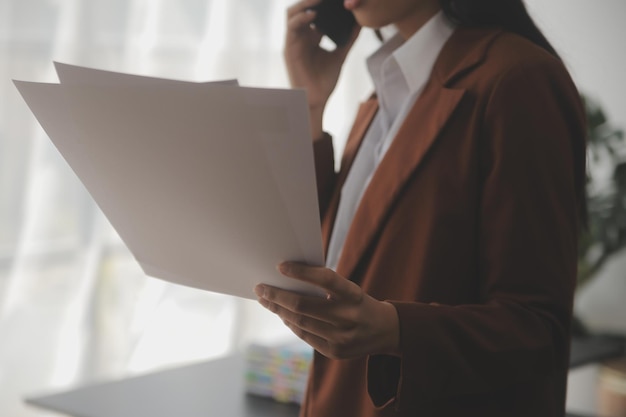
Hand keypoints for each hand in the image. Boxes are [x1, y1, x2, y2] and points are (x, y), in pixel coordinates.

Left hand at [254, 262, 398, 359]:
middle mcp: (349, 317)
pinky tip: (282, 314)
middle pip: (303, 305)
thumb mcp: (350, 290)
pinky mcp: (335, 352)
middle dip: (277, 296)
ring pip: (300, 322)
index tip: (280, 266)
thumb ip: (325, 287)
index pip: (326, 279)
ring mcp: (342, 338)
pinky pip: (305, 335)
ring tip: (266, 300)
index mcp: (354, 295)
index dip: (302, 272)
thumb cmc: (359, 303)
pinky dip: (290, 323)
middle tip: (260, 287)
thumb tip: (286, 281)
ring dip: (278, 310)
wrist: (385, 331)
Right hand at [284, 0, 359, 138]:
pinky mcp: (289, 48)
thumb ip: (348, 38)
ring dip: (305, 3)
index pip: (314, 11)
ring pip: (293, 13)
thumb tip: (360, 22)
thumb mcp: (340, 55)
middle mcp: (301, 36)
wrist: (316, 99)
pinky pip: (292, 27)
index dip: (323, 3)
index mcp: (312, 36)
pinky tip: (314, 14)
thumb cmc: (325, 81)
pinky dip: (301, 18)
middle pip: (302, 8)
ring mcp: (294, 41)